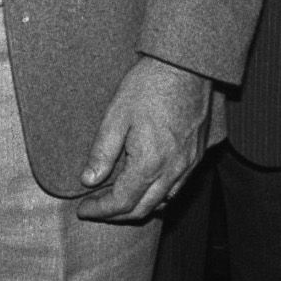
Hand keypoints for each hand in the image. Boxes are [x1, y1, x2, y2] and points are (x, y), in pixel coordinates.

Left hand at [76, 55, 210, 222]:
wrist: (187, 66)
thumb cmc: (150, 85)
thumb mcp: (116, 116)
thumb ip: (102, 152)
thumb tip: (88, 179)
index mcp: (150, 162)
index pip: (122, 202)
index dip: (100, 210)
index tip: (83, 209)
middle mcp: (173, 170)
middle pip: (143, 209)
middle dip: (116, 214)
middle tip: (95, 208)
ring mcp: (189, 164)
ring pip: (163, 202)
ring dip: (138, 206)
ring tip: (116, 199)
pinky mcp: (197, 155)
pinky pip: (177, 187)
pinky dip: (158, 195)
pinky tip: (145, 185)